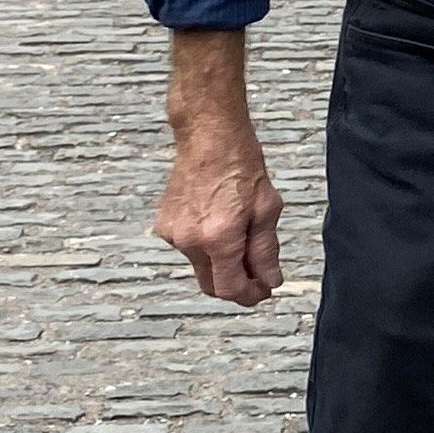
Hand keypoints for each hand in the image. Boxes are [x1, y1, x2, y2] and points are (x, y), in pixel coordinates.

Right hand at [153, 111, 285, 302]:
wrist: (208, 137)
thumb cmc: (241, 166)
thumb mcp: (267, 208)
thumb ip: (266, 251)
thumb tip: (269, 281)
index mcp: (218, 238)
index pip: (229, 289)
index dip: (249, 295)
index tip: (263, 290)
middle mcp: (189, 241)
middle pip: (211, 285)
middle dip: (235, 285)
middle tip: (258, 275)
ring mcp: (172, 234)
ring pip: (201, 266)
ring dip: (221, 262)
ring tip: (240, 231)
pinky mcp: (164, 225)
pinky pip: (189, 249)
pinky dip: (206, 246)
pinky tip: (218, 220)